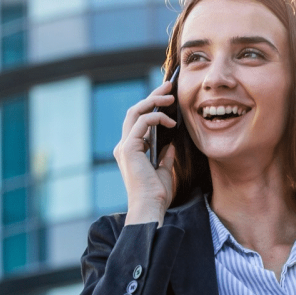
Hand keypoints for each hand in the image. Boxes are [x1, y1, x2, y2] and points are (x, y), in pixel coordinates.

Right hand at [116, 80, 178, 225]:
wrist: (150, 208)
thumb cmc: (156, 196)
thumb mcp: (164, 172)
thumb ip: (165, 157)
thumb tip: (171, 145)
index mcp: (131, 151)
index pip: (139, 121)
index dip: (152, 107)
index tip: (168, 99)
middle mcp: (124, 146)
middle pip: (135, 112)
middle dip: (152, 96)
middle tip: (169, 85)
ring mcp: (125, 147)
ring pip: (135, 112)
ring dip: (154, 101)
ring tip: (171, 96)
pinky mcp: (129, 148)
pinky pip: (141, 122)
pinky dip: (155, 117)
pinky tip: (170, 121)